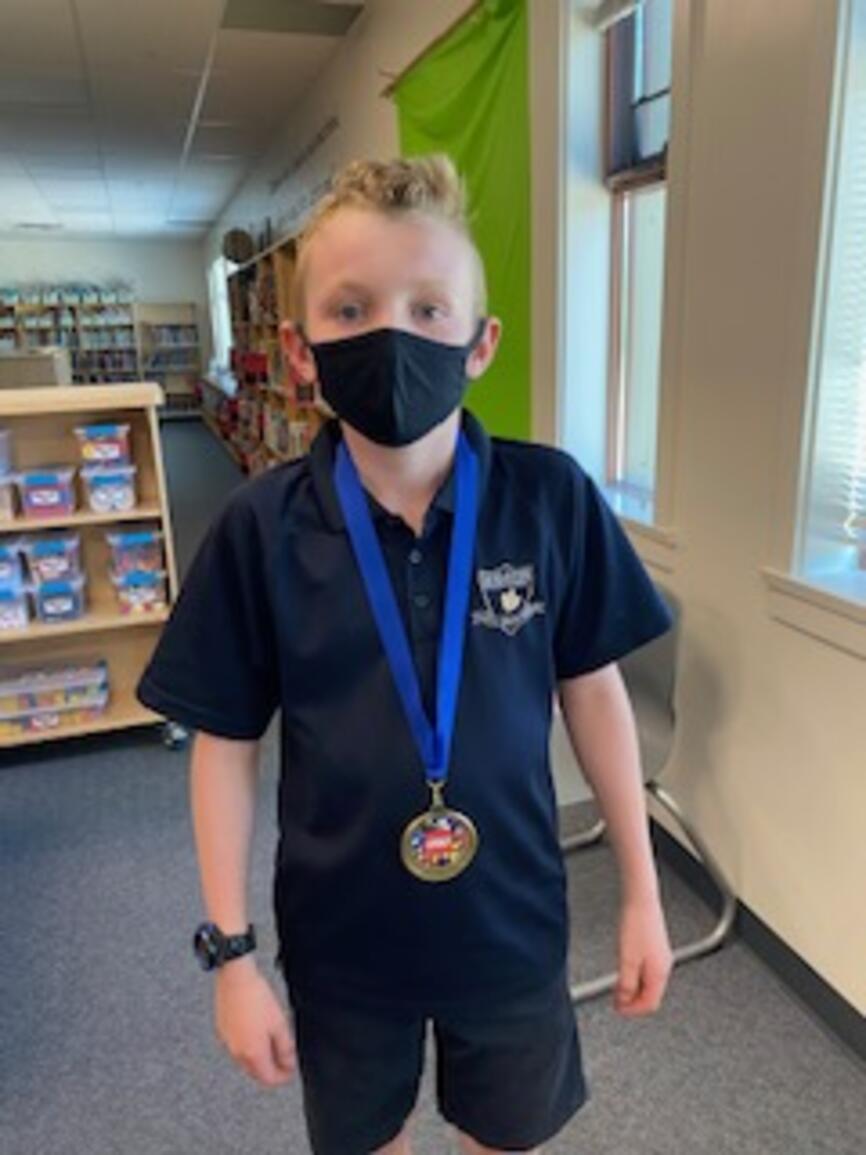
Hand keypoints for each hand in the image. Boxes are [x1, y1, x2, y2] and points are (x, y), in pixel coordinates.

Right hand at [214, 957, 296, 1085]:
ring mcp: (227, 1042)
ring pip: (246, 1060)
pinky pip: (237, 1046)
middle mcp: (236, 1053)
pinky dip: (248, 1045)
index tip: (292, 1068)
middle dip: (271, 1068)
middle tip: (284, 1055)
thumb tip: (290, 1064)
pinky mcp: (222, 1031)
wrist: (235, 979)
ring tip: (272, 1038)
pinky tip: (257, 1029)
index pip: (269, 1079)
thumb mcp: (280, 1024)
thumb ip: (286, 1049)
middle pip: (256, 1072)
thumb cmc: (257, 997)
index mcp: (252, 1054)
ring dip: (260, 1056)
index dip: (283, 1076)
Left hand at [613, 894, 673, 1016]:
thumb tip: (624, 1000)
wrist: (641, 898)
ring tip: (617, 987)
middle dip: (633, 1001)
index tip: (618, 1009)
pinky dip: (636, 976)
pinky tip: (625, 970)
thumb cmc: (636, 923)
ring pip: (649, 983)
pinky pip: (647, 970)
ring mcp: (661, 956)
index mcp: (660, 973)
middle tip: (616, 1001)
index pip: (650, 1004)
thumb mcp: (626, 959)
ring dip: (633, 988)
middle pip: (651, 995)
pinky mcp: (656, 946)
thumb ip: (626, 984)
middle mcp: (664, 966)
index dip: (633, 1011)